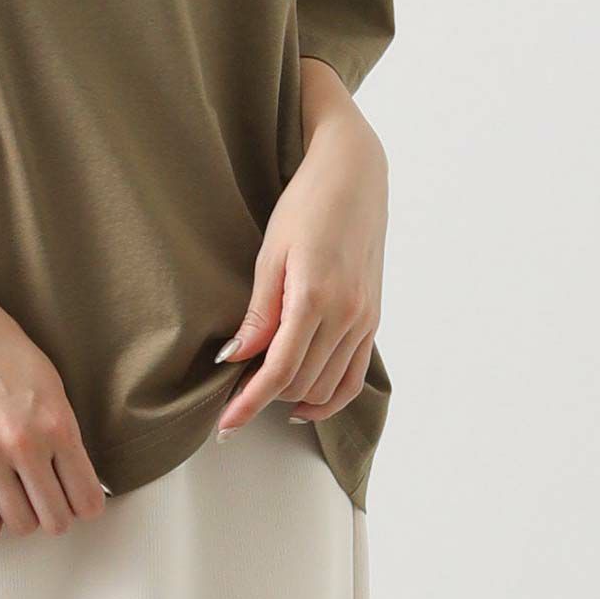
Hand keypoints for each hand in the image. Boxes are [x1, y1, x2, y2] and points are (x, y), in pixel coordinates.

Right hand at [0, 280, 108, 538]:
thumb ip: (63, 427)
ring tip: (21, 501)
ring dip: (25, 519)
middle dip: (58, 515)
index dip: (87, 505)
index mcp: (57, 422)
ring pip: (20, 525)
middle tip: (50, 501)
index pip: (87, 498)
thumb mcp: (50, 380)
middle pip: (56, 519)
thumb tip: (74, 472)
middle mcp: (25, 444)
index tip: (81, 501)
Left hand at [214, 96, 387, 431]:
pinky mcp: (374, 318)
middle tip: (233, 394)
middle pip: (302, 384)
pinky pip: (354, 375)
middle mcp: (347, 316)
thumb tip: (235, 358)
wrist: (354, 173)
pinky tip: (304, 398)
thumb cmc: (306, 203)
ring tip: (262, 393)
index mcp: (316, 297)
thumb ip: (258, 311)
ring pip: (329, 387)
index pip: (279, 371)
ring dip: (294, 398)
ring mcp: (365, 319)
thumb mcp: (271, 252)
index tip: (225, 425)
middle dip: (265, 398)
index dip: (250, 403)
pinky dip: (330, 395)